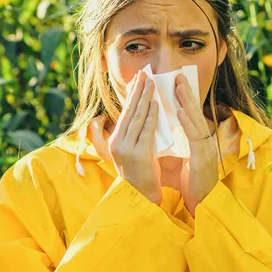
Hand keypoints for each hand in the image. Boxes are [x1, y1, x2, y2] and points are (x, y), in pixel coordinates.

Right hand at [108, 70, 161, 204]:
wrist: (141, 198)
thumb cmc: (140, 174)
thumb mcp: (132, 152)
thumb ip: (135, 134)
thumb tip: (144, 111)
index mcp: (115, 141)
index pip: (125, 112)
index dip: (131, 94)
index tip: (138, 78)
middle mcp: (117, 142)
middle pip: (129, 111)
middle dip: (137, 90)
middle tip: (145, 73)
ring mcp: (126, 148)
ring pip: (137, 118)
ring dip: (145, 98)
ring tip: (152, 83)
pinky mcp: (138, 155)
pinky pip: (146, 131)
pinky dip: (151, 116)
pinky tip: (156, 104)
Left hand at [175, 73, 218, 215]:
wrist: (201, 206)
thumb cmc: (191, 184)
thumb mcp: (183, 159)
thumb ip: (178, 143)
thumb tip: (165, 128)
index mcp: (198, 141)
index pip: (191, 116)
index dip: (184, 99)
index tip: (175, 83)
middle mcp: (204, 142)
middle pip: (195, 113)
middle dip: (186, 93)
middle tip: (177, 76)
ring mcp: (205, 149)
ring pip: (196, 121)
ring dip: (187, 102)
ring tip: (178, 86)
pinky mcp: (202, 159)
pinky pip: (194, 137)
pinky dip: (187, 122)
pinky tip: (180, 111)